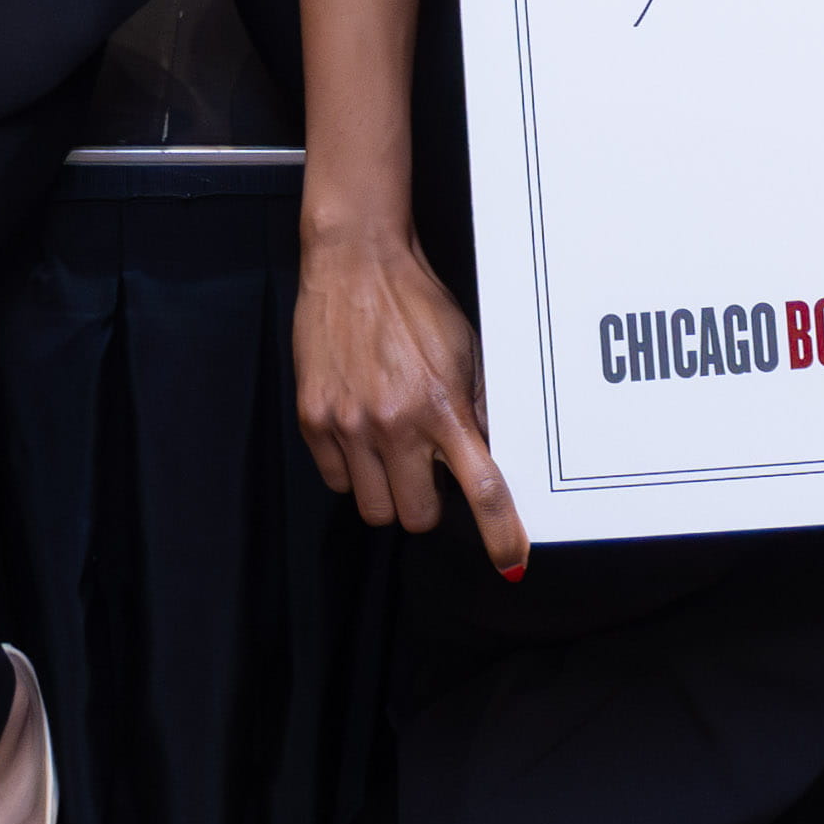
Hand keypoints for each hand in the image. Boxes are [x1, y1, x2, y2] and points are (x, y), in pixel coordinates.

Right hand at [294, 222, 525, 565]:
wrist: (356, 264)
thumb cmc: (417, 304)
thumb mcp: (467, 352)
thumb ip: (479, 409)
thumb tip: (492, 461)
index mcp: (444, 407)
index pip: (482, 489)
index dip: (500, 533)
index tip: (510, 560)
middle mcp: (396, 424)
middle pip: (418, 517)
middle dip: (427, 502)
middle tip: (426, 466)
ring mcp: (350, 425)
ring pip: (374, 508)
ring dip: (389, 491)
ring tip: (391, 450)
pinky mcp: (313, 419)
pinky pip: (337, 481)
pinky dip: (352, 471)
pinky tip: (361, 434)